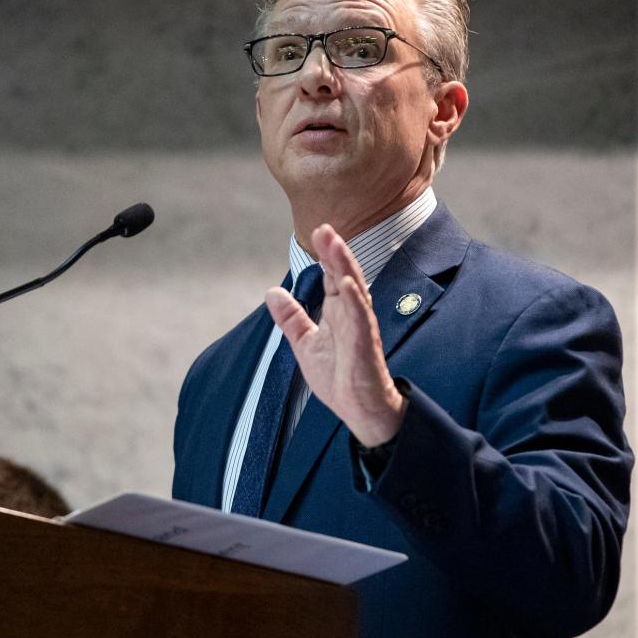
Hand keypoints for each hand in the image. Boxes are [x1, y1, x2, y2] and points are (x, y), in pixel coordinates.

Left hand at [265, 224, 406, 446]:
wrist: (359, 409)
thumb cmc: (339, 376)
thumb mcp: (305, 343)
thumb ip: (291, 317)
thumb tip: (272, 292)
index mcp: (339, 311)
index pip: (333, 276)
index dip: (327, 254)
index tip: (319, 230)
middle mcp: (352, 314)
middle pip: (345, 275)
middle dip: (336, 251)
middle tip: (325, 227)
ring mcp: (361, 328)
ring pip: (355, 290)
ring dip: (346, 267)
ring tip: (335, 245)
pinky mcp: (366, 346)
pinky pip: (361, 320)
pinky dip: (354, 301)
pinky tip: (347, 284)